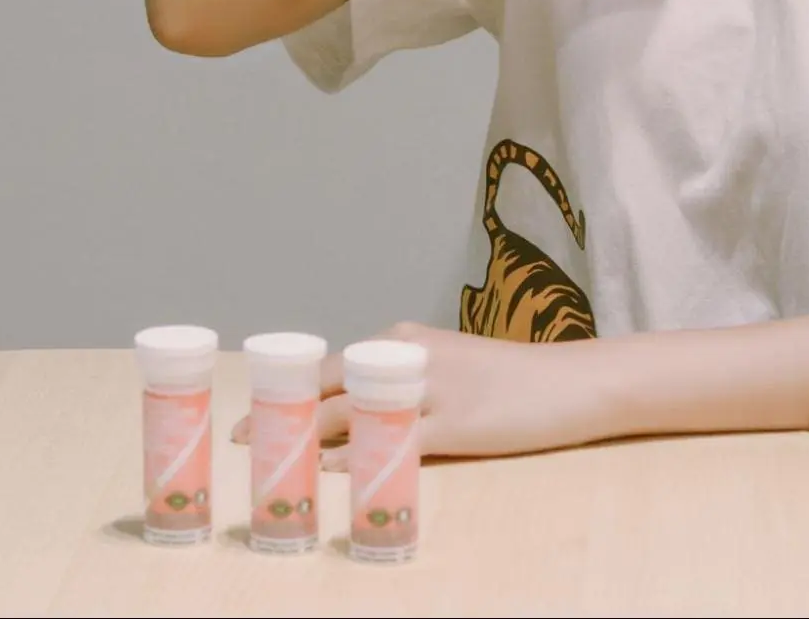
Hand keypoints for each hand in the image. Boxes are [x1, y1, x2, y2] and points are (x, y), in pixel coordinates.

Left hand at [228, 321, 615, 463]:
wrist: (570, 382)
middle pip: (329, 383)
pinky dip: (352, 455)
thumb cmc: (509, 378)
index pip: (330, 362)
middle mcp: (409, 357)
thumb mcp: (448, 366)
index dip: (288, 387)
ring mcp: (432, 390)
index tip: (252, 408)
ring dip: (306, 435)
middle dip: (280, 410)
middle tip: (238, 435)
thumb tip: (358, 409)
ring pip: (352, 411)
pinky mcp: (456, 425)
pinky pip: (392, 441)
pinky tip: (327, 468)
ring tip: (271, 456)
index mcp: (403, 340)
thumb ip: (404, 381)